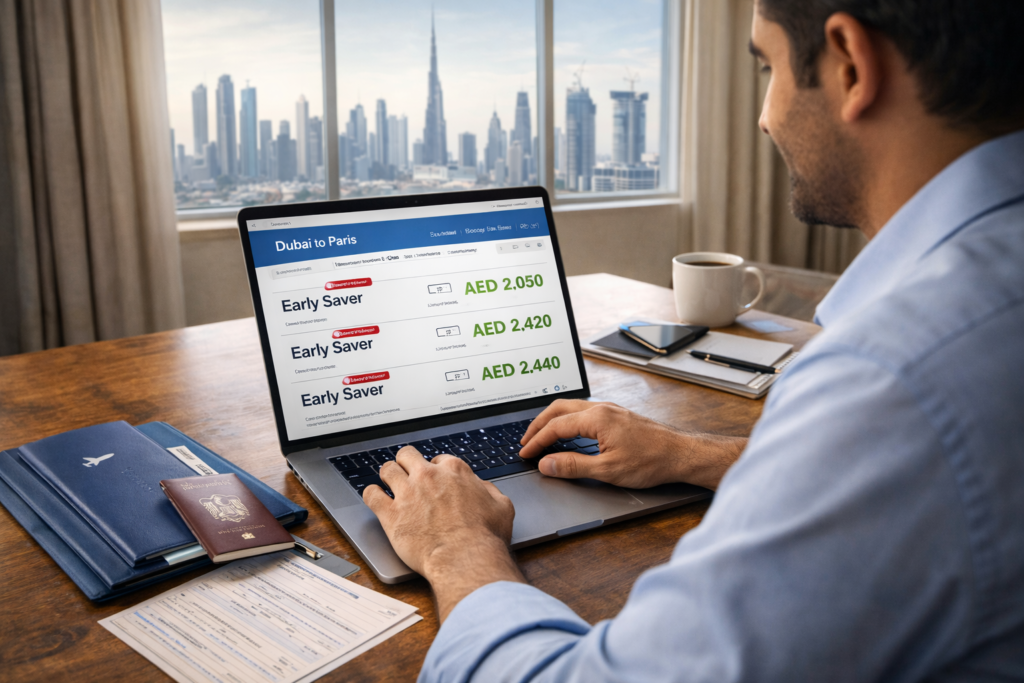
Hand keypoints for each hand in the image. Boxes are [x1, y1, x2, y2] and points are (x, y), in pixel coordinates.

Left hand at [364, 447, 524, 621]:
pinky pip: (371, 495)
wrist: (465, 559)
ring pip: (387, 469)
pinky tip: (374, 497)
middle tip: (407, 473)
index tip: (435, 479)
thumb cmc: (485, 536)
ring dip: (388, 474)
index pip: (438, 459)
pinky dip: (371, 494)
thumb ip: (489, 490)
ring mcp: (407, 494)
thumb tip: (482, 487)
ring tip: (388, 482)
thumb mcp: (502, 506)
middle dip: (407, 463)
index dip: (436, 469)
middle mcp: (428, 476)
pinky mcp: (391, 514)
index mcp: (454, 471)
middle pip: (408, 456)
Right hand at [519, 399, 744, 489]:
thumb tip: (546, 463)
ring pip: (571, 407)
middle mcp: (602, 408)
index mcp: (596, 418)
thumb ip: (573, 466)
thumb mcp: (607, 470)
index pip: (555, 427)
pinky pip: (583, 411)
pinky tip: (567, 433)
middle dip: (538, 425)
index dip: (536, 441)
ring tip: (541, 436)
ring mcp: (611, 410)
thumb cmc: (651, 461)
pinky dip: (567, 420)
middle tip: (525, 442)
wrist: (680, 454)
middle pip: (559, 409)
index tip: (525, 454)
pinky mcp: (617, 415)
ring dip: (552, 421)